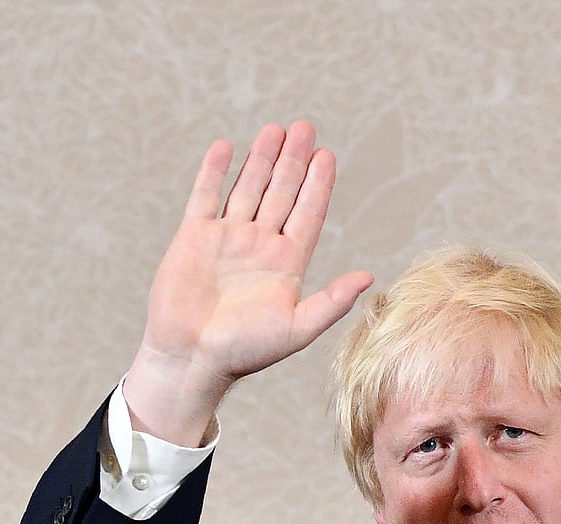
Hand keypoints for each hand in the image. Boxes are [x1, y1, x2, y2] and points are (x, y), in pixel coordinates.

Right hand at [124, 121, 372, 444]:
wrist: (191, 359)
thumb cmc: (245, 352)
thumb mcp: (298, 328)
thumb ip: (333, 301)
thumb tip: (369, 276)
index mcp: (288, 263)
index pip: (308, 213)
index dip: (319, 185)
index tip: (327, 155)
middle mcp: (260, 246)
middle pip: (282, 193)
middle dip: (294, 160)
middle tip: (305, 128)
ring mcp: (227, 238)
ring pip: (248, 188)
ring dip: (261, 159)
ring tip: (275, 129)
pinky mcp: (194, 238)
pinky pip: (205, 196)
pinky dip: (214, 172)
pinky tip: (226, 147)